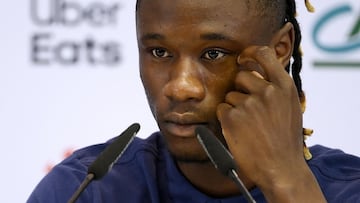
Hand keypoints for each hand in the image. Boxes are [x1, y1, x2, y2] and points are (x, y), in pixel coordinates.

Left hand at [217, 46, 324, 201]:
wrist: (281, 168)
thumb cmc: (285, 140)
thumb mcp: (291, 107)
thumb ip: (277, 88)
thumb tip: (258, 73)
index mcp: (284, 86)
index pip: (263, 54)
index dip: (249, 53)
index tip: (242, 58)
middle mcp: (267, 91)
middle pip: (241, 76)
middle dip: (240, 88)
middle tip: (248, 108)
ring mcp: (249, 104)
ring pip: (230, 95)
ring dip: (234, 107)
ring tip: (248, 126)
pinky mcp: (233, 118)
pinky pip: (221, 109)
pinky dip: (226, 119)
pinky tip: (239, 131)